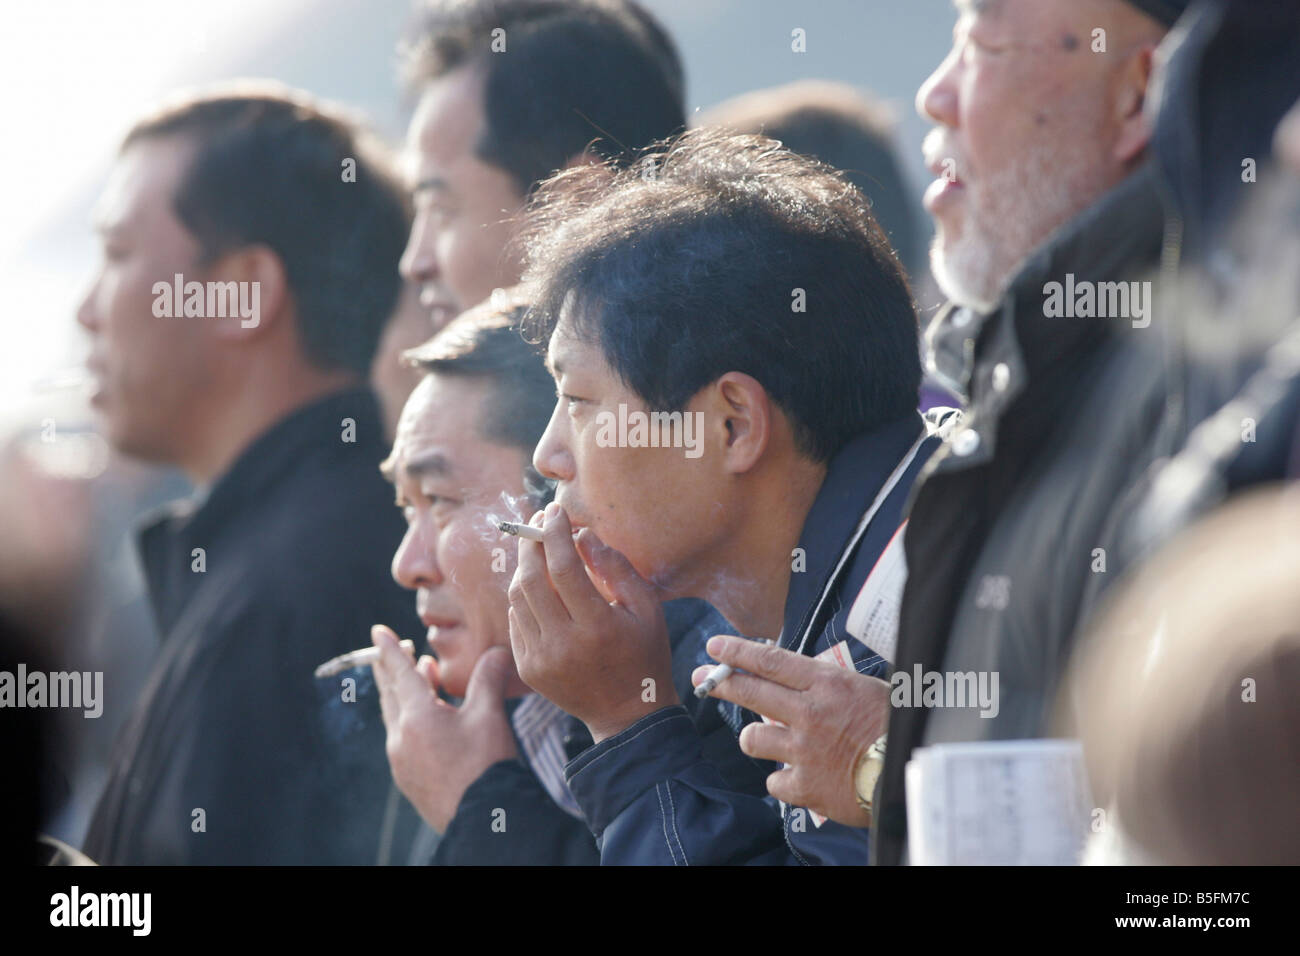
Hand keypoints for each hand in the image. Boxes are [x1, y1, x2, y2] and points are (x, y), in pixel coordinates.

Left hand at [371, 624, 518, 832]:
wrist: (482, 820)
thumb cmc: (486, 766)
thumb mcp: (489, 716)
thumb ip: (488, 679)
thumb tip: (497, 652)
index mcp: (417, 717)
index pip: (401, 673)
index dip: (390, 650)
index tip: (378, 631)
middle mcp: (400, 738)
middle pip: (391, 695)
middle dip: (393, 670)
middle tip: (395, 652)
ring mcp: (401, 762)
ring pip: (396, 718)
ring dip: (404, 695)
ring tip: (420, 679)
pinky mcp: (409, 779)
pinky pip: (402, 740)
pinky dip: (409, 720)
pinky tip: (428, 721)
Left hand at [507, 502, 676, 742]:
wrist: (627, 714)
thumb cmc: (644, 655)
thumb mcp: (646, 608)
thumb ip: (616, 568)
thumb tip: (582, 535)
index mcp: (597, 627)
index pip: (564, 567)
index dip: (555, 534)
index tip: (554, 511)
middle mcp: (563, 644)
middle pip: (531, 580)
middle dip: (531, 543)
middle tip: (538, 521)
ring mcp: (540, 659)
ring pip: (517, 599)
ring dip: (524, 567)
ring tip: (537, 548)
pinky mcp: (528, 668)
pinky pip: (517, 620)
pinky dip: (524, 597)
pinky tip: (540, 586)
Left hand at [692, 635, 890, 827]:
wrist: (911, 772)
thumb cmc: (893, 726)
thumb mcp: (864, 689)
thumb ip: (825, 685)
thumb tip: (792, 678)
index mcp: (826, 684)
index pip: (771, 661)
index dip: (738, 652)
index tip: (714, 646)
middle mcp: (809, 713)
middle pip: (751, 692)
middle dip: (720, 682)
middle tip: (702, 677)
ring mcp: (803, 750)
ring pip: (753, 739)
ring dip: (756, 738)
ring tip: (768, 740)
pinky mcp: (805, 786)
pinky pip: (773, 781)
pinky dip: (782, 780)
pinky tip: (797, 777)